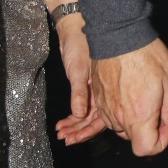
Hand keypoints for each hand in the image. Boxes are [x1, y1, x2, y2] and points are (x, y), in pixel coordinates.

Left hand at [54, 15, 105, 145]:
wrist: (74, 29)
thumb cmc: (79, 44)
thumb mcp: (78, 70)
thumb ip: (80, 93)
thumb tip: (80, 114)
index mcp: (105, 87)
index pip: (100, 117)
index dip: (88, 130)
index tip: (75, 139)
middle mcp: (102, 91)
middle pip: (94, 118)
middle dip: (80, 130)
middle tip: (66, 139)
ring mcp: (94, 89)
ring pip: (87, 114)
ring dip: (75, 125)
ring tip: (62, 133)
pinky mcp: (86, 86)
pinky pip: (82, 106)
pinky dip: (73, 115)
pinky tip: (63, 122)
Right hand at [91, 39, 167, 156]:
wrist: (118, 36)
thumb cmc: (145, 55)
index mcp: (139, 115)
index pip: (145, 149)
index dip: (160, 142)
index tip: (166, 126)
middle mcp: (119, 116)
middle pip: (134, 138)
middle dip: (148, 128)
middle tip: (158, 105)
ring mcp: (106, 108)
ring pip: (121, 126)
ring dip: (134, 119)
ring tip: (143, 95)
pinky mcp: (98, 99)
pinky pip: (110, 114)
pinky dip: (121, 110)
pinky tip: (130, 90)